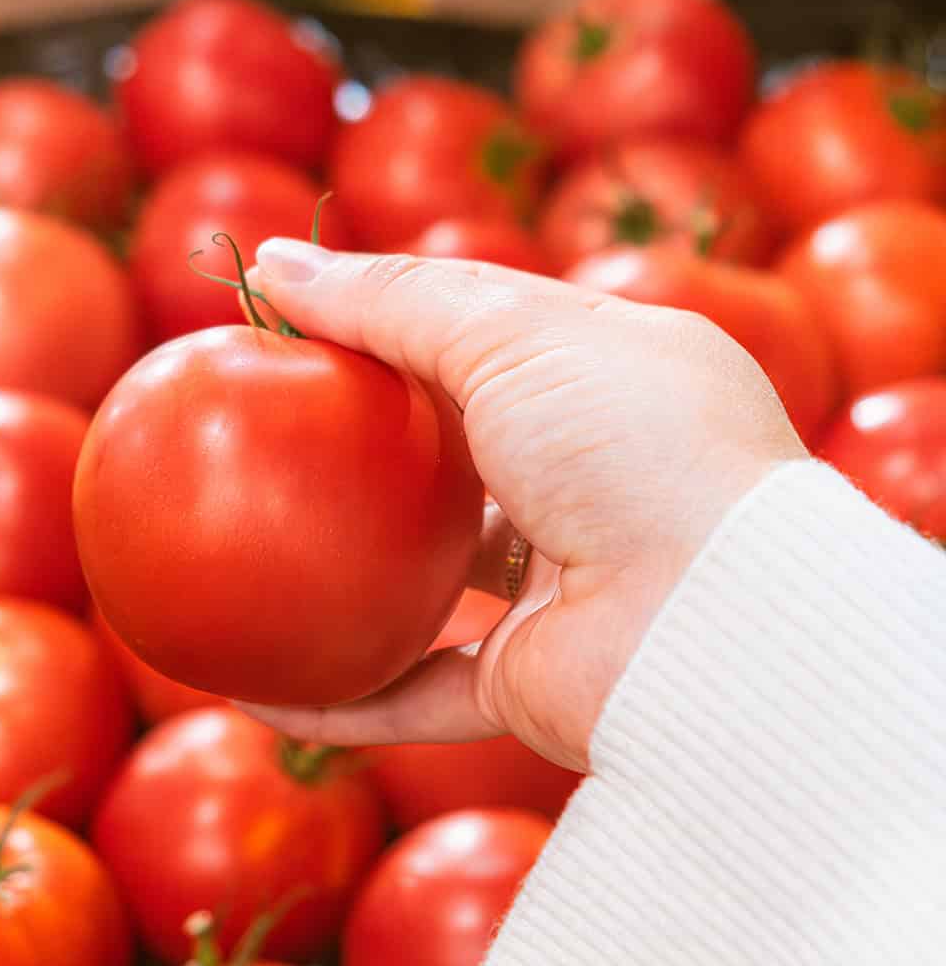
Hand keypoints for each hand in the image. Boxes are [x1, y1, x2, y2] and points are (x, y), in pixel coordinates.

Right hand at [241, 240, 804, 772]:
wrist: (724, 621)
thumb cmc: (634, 444)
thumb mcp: (513, 333)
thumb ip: (392, 299)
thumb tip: (272, 266)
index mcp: (609, 375)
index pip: (480, 327)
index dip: (381, 314)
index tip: (279, 311)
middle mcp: (590, 474)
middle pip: (448, 449)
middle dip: (357, 440)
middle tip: (250, 421)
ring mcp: (564, 581)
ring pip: (430, 576)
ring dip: (342, 572)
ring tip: (241, 552)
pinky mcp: (535, 680)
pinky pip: (416, 691)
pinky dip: (338, 699)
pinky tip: (252, 687)